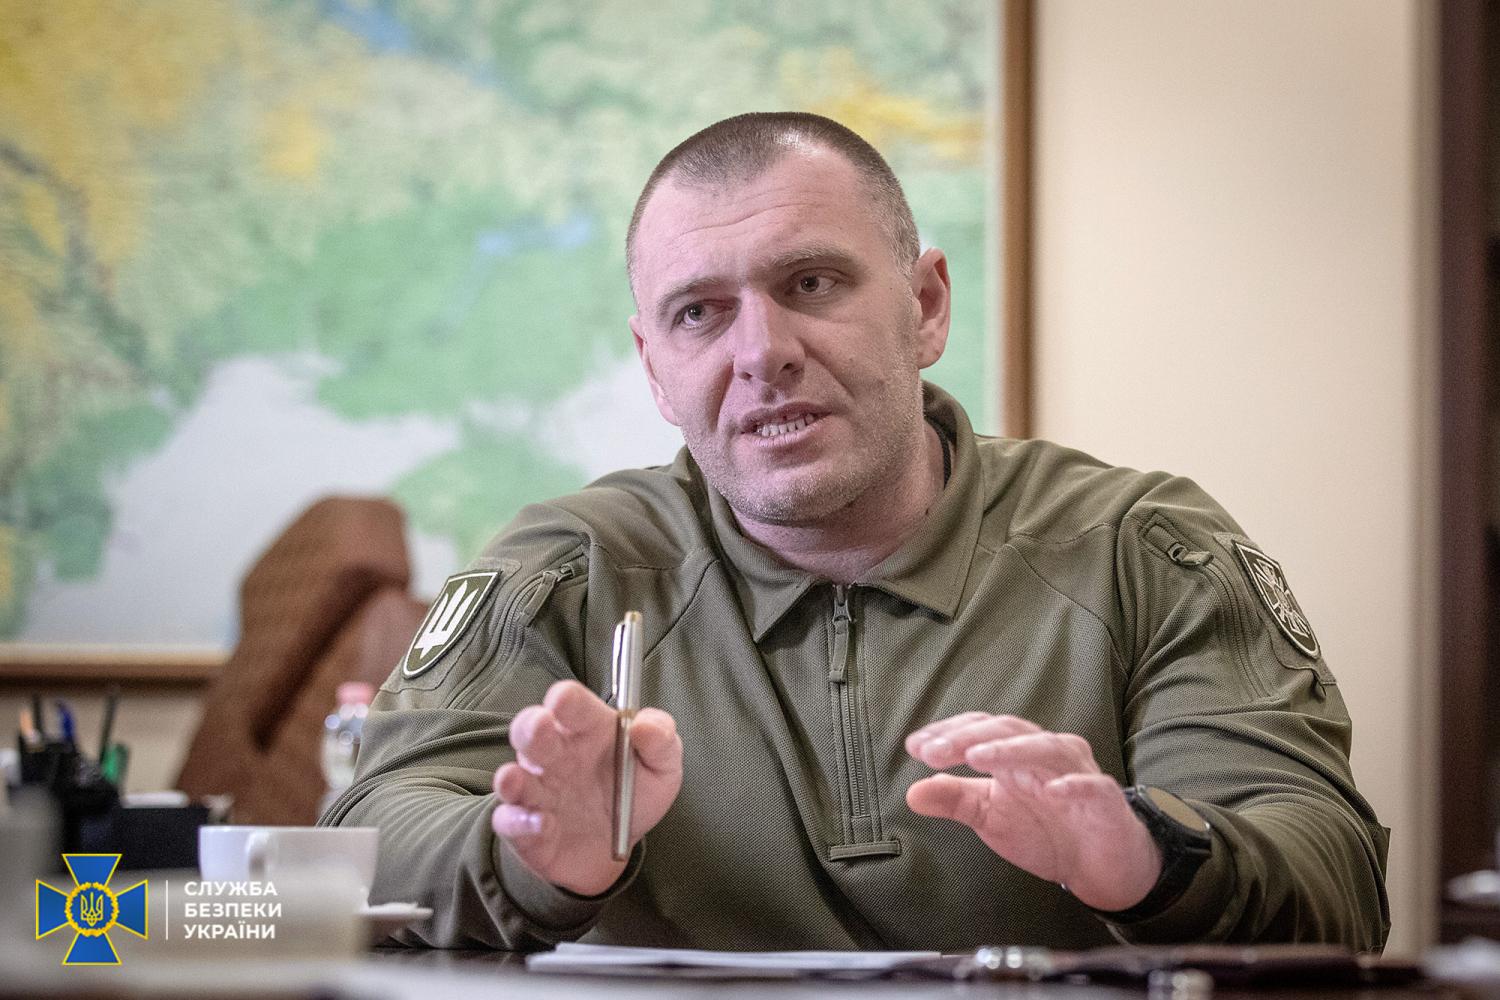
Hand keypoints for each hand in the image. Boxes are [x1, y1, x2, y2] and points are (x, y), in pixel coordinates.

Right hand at [492, 680, 682, 895]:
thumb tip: (644, 726)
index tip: (564, 699)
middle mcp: (556, 755)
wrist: (618, 850)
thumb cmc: (634, 795)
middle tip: (540, 725)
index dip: (566, 698)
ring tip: (515, 779)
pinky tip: (542, 824)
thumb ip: (661, 738)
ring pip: (511, 776)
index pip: (571, 704)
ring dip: (512, 777)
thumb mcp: (662, 767)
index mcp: (586, 730)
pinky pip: (511, 822)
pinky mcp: (525, 828)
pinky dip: (520, 822)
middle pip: (530, 730)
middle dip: (530, 725)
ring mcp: (537, 791)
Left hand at [905, 713, 1160, 911]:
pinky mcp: (1105, 800)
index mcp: (1016, 752)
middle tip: (933, 752)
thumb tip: (911, 793)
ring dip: (1010, 750)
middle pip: (1007, 731)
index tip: (915, 746)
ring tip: (977, 757)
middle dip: (968, 738)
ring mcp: (1077, 772)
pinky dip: (1072, 785)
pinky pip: (1091, 786)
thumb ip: (954, 801)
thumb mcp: (990, 817)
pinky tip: (1052, 790)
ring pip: (1046, 748)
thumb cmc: (1044, 831)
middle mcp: (1046, 752)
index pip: (981, 729)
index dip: (949, 732)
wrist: (1099, 867)